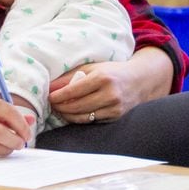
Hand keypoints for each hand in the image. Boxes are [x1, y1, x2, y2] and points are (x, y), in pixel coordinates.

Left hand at [48, 47, 172, 123]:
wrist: (139, 81)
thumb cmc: (111, 72)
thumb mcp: (92, 68)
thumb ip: (71, 76)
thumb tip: (50, 87)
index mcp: (102, 78)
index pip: (73, 91)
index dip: (58, 96)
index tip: (49, 96)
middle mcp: (109, 94)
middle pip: (77, 106)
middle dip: (61, 107)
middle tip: (52, 105)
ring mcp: (114, 107)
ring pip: (83, 117)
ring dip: (68, 115)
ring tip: (60, 110)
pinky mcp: (115, 117)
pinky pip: (92, 121)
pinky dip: (80, 118)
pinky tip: (74, 113)